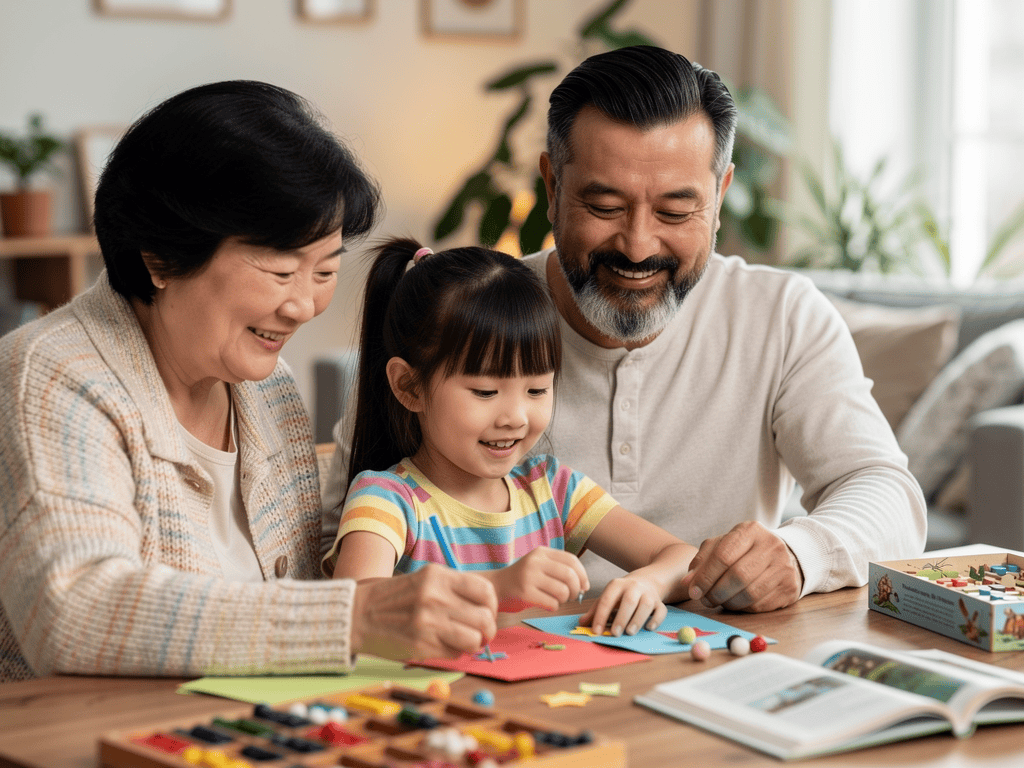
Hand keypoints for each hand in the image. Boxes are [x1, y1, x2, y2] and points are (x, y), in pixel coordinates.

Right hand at [350, 564, 496, 660]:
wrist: (358, 614)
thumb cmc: (396, 597)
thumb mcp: (425, 579)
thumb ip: (454, 589)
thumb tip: (487, 608)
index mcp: (438, 577)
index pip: (486, 590)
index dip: (491, 605)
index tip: (486, 612)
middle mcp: (435, 597)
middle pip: (485, 618)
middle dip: (487, 629)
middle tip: (481, 633)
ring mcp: (428, 623)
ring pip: (474, 639)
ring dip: (473, 644)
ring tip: (464, 641)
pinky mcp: (421, 646)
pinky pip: (455, 653)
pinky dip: (455, 652)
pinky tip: (443, 645)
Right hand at [485, 547, 588, 611]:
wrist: (496, 587)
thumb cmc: (523, 579)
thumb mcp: (539, 564)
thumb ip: (560, 568)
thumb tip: (584, 584)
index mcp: (541, 552)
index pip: (571, 560)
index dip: (583, 574)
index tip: (584, 586)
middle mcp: (535, 562)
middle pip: (570, 576)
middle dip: (576, 590)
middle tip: (572, 596)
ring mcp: (529, 577)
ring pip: (562, 591)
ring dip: (565, 599)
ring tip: (557, 599)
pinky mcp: (525, 594)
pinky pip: (552, 603)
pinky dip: (554, 607)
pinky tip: (546, 604)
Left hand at [580, 574, 666, 635]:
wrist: (647, 580)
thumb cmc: (623, 593)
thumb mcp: (608, 596)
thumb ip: (595, 610)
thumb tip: (582, 623)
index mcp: (617, 585)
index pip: (607, 600)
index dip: (600, 616)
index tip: (596, 631)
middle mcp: (633, 587)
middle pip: (629, 601)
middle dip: (621, 618)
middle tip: (615, 633)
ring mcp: (648, 594)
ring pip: (645, 605)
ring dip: (638, 619)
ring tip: (629, 632)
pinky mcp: (659, 602)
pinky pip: (660, 610)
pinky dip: (656, 620)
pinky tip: (648, 627)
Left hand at [680, 521, 803, 611]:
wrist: (785, 556)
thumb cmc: (744, 551)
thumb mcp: (723, 545)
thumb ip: (702, 560)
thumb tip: (688, 582)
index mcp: (750, 530)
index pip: (723, 555)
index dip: (705, 576)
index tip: (693, 590)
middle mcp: (771, 546)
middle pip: (737, 576)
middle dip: (715, 592)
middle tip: (704, 600)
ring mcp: (783, 568)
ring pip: (749, 594)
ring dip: (727, 602)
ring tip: (718, 601)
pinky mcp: (789, 589)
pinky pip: (760, 605)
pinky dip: (742, 608)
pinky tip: (735, 602)